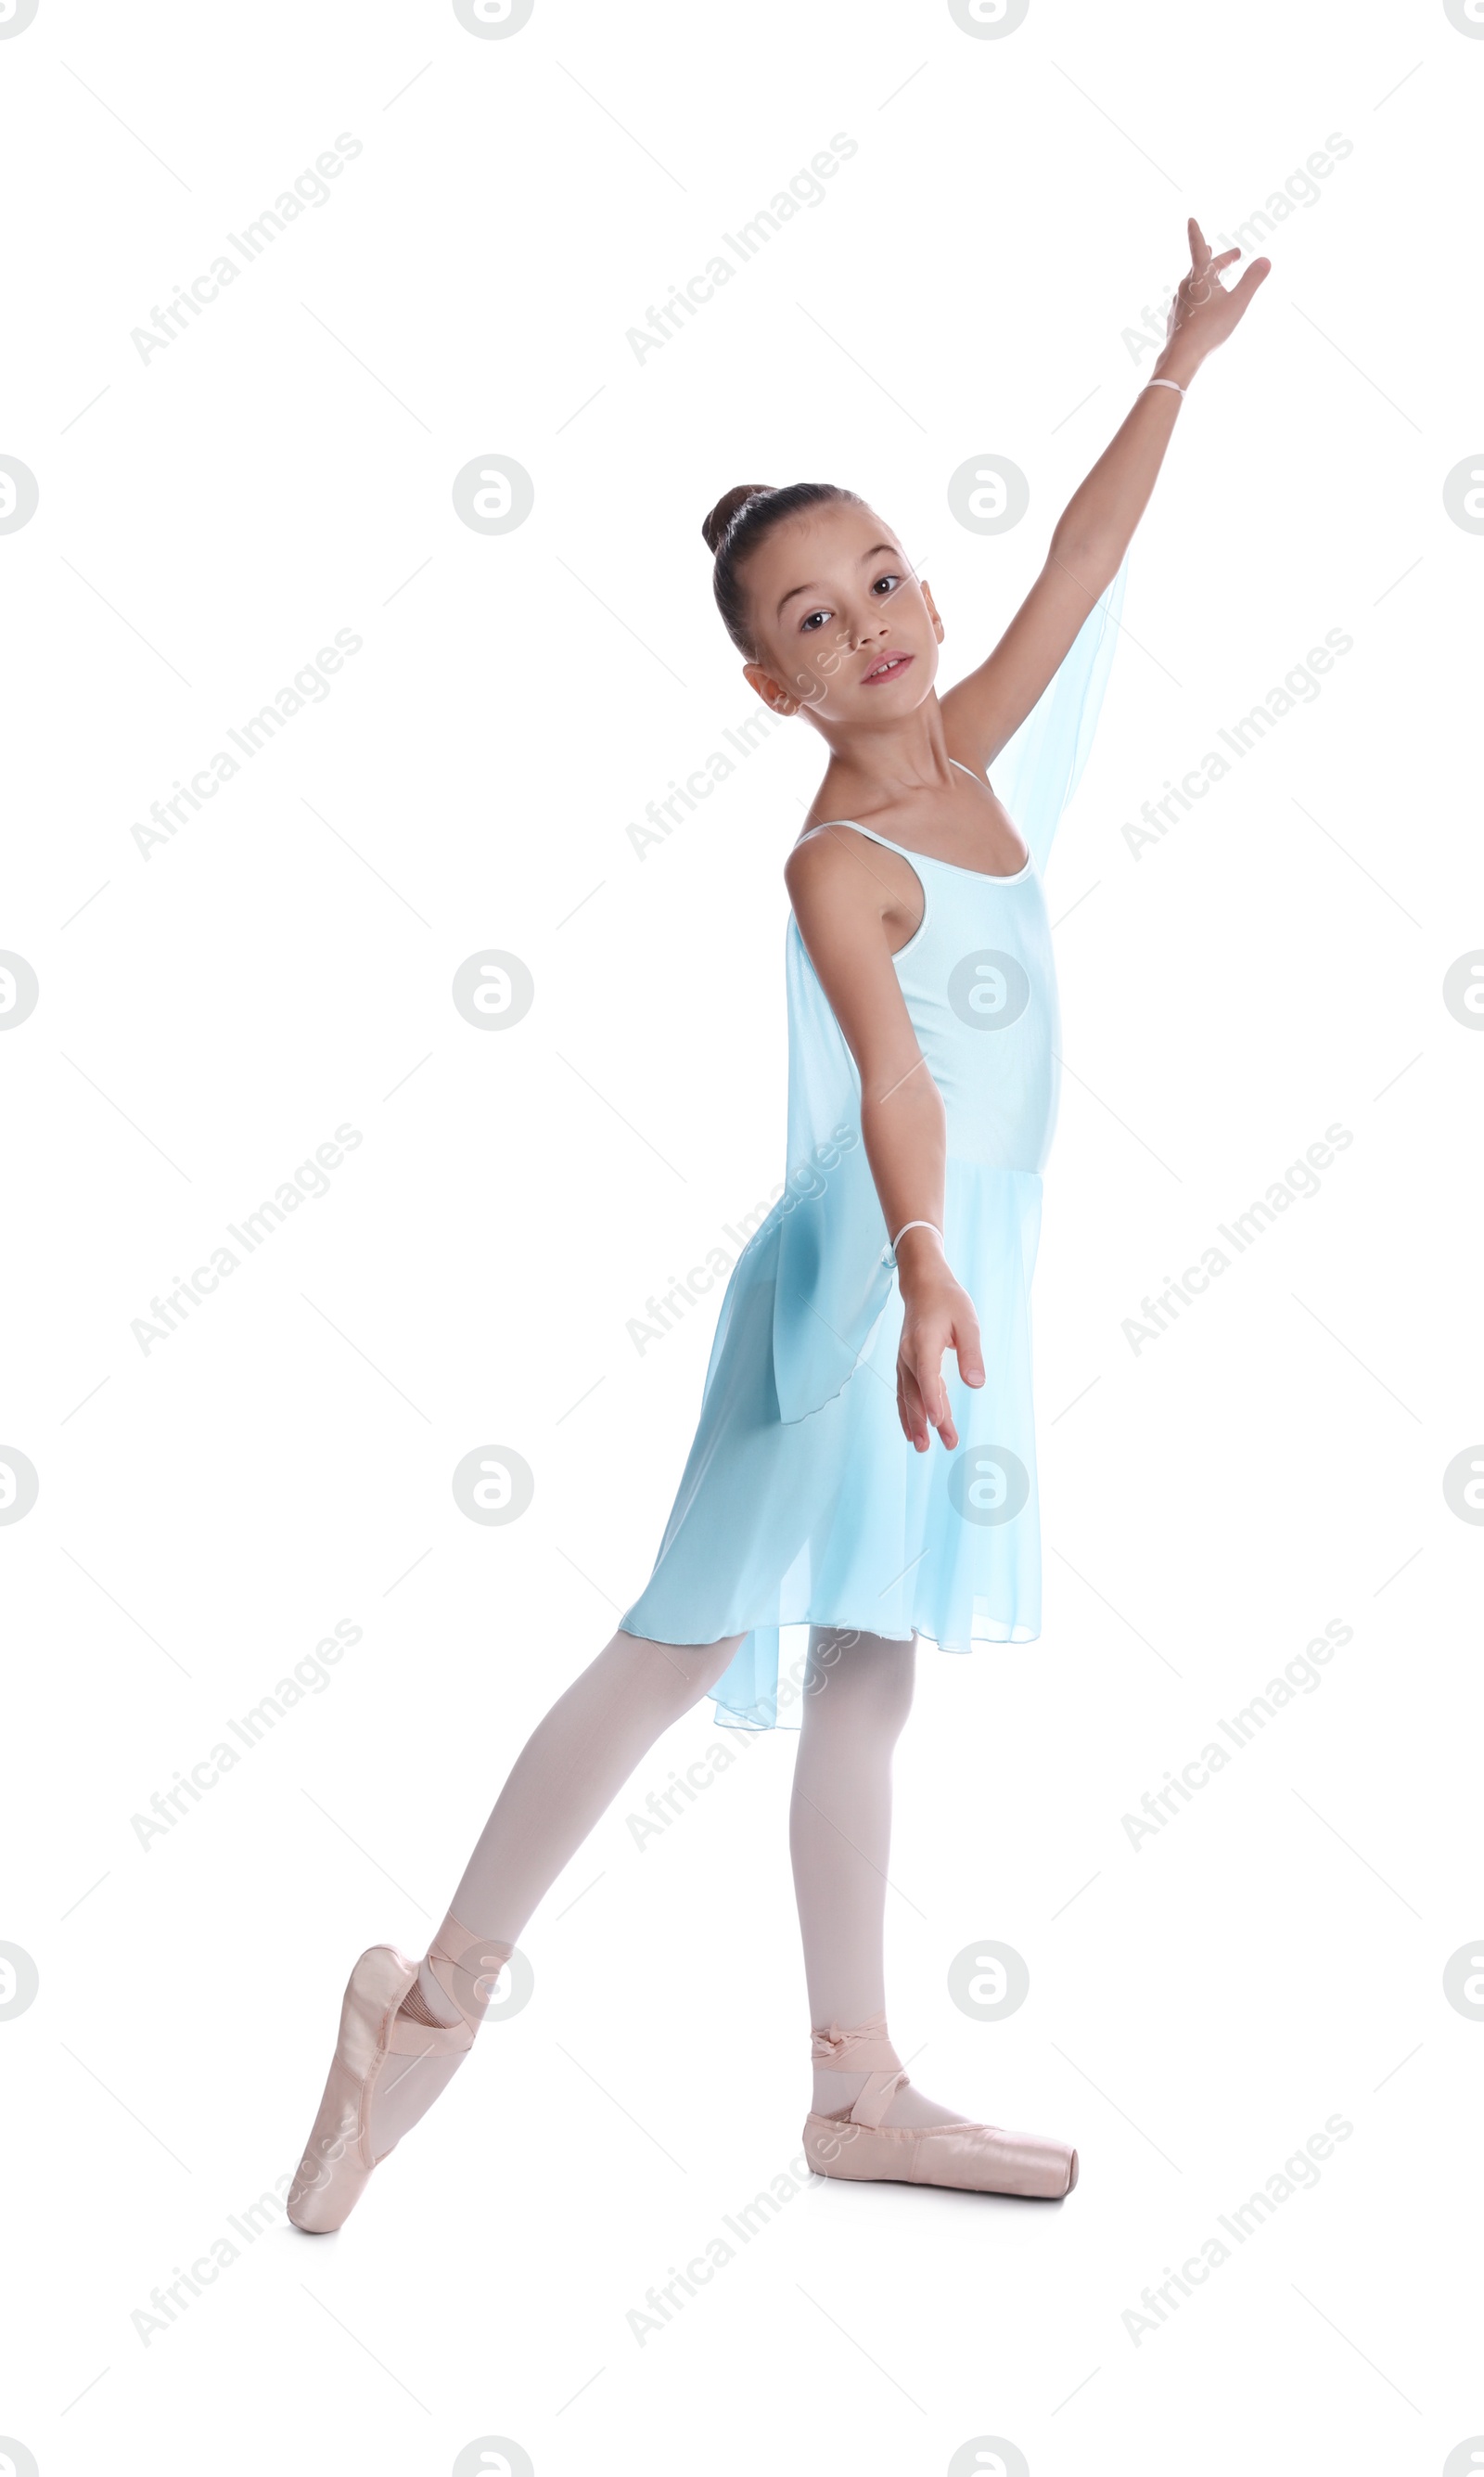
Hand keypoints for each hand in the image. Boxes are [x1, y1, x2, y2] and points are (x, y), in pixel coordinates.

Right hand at [894, 1233, 984, 1452]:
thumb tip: (976, 1384)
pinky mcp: (906, 1364)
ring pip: (908, 1396)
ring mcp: (904, 1360)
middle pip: (917, 1393)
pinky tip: (913, 1430)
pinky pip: (905, 1392)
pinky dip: (908, 1412)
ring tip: (921, 1447)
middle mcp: (909, 1355)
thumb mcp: (968, 1322)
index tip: (939, 1423)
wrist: (923, 1284)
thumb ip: (971, 1353)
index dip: (933, 1400)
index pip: (928, 1376)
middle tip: (938, 1447)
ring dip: (914, 1422)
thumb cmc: (948, 1301)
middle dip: (926, 1422)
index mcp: (924, 1343)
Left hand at [1157, 216, 1269, 384]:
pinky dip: (1201, 295)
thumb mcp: (1238, 303)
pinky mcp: (1177, 316)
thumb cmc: (1210, 327)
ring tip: (1217, 278)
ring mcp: (1179, 301)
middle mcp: (1186, 285)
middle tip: (1235, 255)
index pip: (1199, 247)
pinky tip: (1204, 305)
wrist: (1182, 355)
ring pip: (1195, 282)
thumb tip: (1266, 260)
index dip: (1196, 232)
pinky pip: (1190, 299)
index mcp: (1200, 276)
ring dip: (1209, 277)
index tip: (1191, 220)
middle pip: (1203, 266)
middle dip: (1221, 259)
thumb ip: (1252, 280)